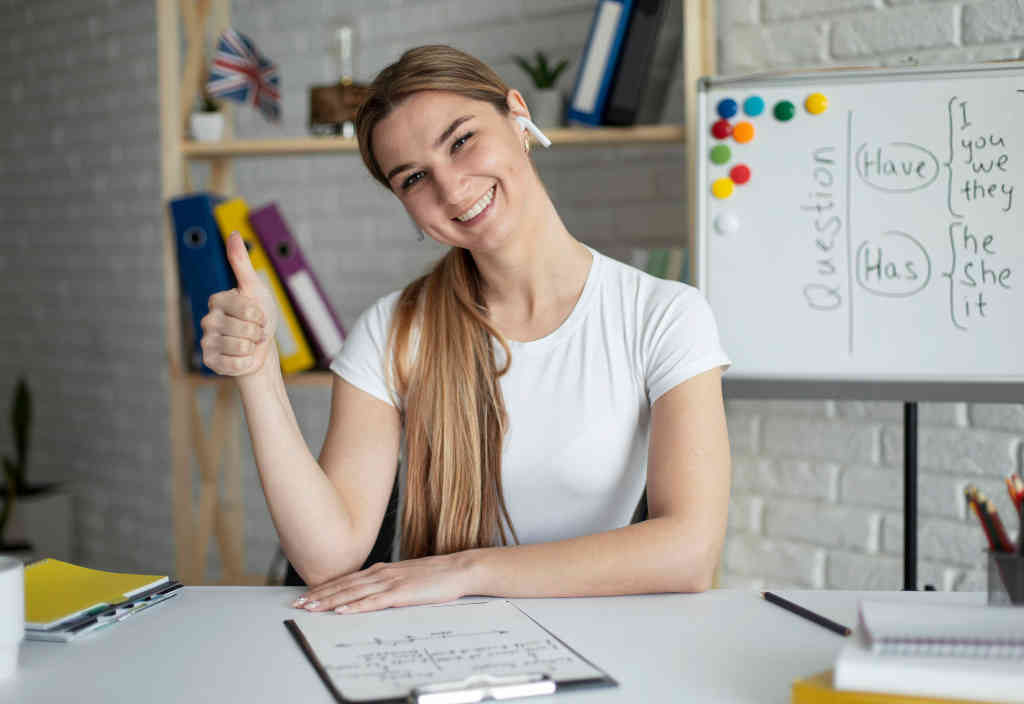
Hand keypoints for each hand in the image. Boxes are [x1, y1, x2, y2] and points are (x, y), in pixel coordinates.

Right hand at [200, 232, 277, 375]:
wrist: (262, 349)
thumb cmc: (260, 317)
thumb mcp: (255, 288)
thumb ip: (241, 262)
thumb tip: (234, 233)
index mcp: (218, 300)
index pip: (246, 307)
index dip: (260, 314)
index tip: (259, 315)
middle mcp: (208, 319)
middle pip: (244, 328)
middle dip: (258, 332)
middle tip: (255, 332)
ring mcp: (207, 341)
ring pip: (240, 346)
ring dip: (252, 347)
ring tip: (249, 344)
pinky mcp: (210, 361)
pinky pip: (234, 364)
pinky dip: (246, 362)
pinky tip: (243, 357)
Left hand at [291, 553, 476, 613]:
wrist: (459, 569)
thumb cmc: (436, 576)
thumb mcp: (407, 577)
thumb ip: (388, 583)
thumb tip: (372, 592)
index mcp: (382, 570)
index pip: (347, 579)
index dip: (325, 588)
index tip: (307, 595)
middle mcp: (382, 573)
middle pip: (344, 585)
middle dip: (319, 595)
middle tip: (298, 604)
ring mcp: (391, 582)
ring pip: (353, 593)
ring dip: (329, 601)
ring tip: (311, 608)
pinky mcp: (401, 593)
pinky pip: (373, 602)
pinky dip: (355, 606)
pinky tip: (342, 611)